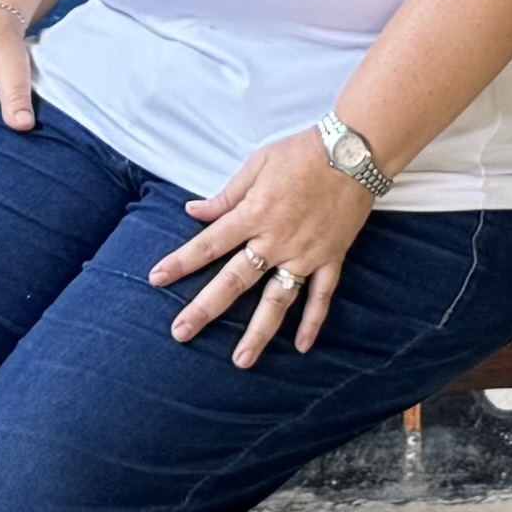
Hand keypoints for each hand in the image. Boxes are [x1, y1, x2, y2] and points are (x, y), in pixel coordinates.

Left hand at [154, 130, 373, 360]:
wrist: (354, 151)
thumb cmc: (303, 152)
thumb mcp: (258, 164)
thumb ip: (226, 194)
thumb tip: (194, 210)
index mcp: (254, 213)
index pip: (209, 243)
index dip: (181, 261)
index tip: (156, 278)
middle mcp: (276, 240)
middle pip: (235, 280)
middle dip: (205, 308)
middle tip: (181, 333)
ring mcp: (305, 254)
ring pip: (278, 300)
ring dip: (258, 332)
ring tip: (241, 360)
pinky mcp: (331, 258)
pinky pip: (321, 295)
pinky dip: (313, 321)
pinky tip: (302, 346)